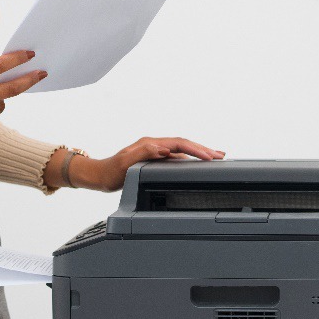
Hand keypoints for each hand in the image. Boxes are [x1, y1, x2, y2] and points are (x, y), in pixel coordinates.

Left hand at [75, 136, 225, 192]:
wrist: (99, 175)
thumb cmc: (110, 172)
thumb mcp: (125, 163)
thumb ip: (144, 153)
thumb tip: (163, 148)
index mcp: (150, 144)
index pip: (178, 143)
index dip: (195, 149)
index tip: (208, 155)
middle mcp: (154, 145)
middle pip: (184, 144)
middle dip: (203, 149)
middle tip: (220, 155)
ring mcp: (154, 151)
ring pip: (182, 150)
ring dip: (198, 152)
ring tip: (215, 156)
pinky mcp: (154, 159)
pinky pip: (176, 156)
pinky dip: (188, 158)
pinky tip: (196, 162)